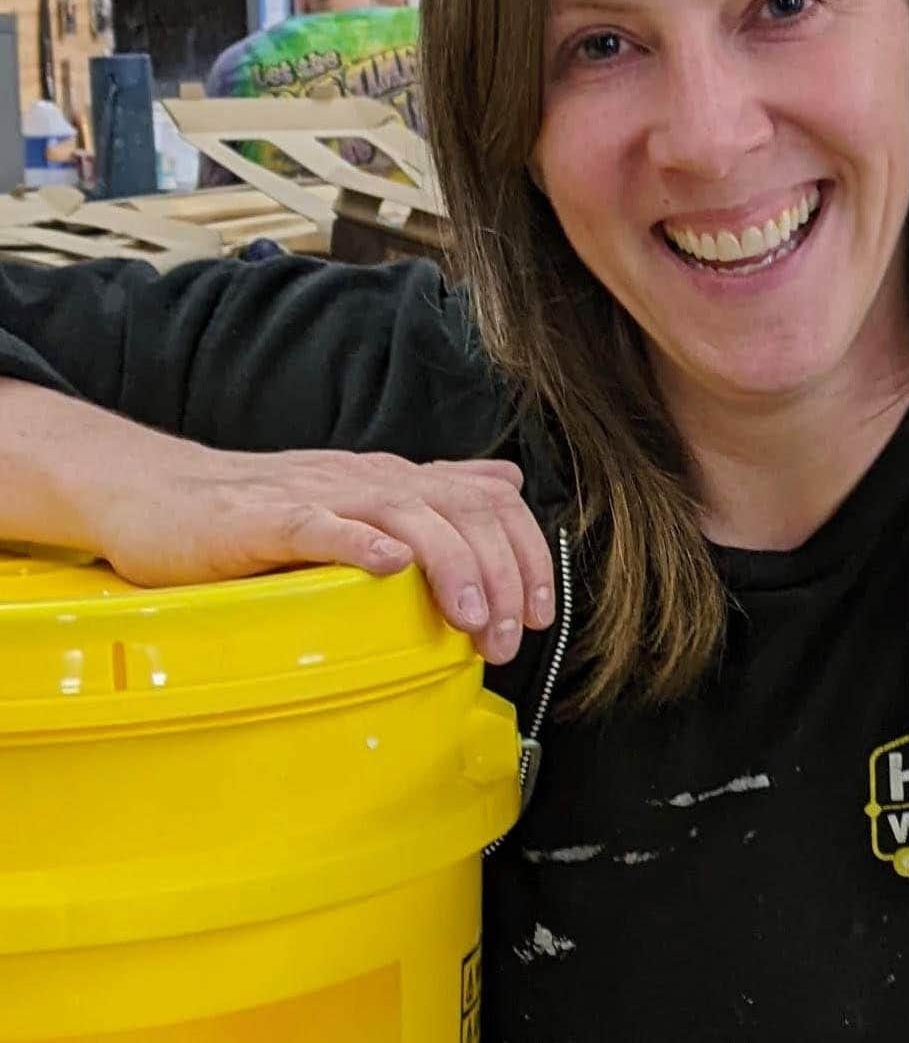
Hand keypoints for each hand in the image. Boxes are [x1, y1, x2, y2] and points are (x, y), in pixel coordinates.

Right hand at [66, 423, 552, 664]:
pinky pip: (321, 525)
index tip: (542, 612)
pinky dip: (359, 543)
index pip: (490, 500)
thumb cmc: (262, 510)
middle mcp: (371, 479)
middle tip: (510, 635)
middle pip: (463, 510)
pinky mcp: (266, 519)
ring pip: (407, 516)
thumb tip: (506, 480)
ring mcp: (320, 495)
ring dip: (451, 566)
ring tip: (472, 617)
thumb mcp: (362, 496)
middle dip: (502, 574)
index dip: (526, 553)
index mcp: (398, 480)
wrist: (160, 496)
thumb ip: (436, 489)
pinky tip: (388, 567)